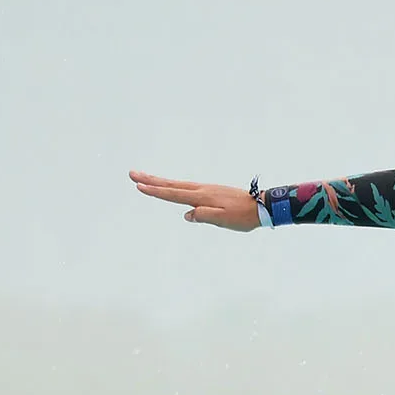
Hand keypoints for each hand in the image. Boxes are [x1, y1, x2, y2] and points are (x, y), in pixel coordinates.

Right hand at [130, 170, 260, 230]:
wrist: (262, 207)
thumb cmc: (244, 216)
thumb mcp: (225, 220)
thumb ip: (205, 216)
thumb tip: (187, 214)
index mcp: (202, 197)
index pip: (174, 194)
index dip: (156, 191)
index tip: (139, 186)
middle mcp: (202, 190)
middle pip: (171, 185)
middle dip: (151, 180)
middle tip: (132, 174)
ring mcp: (206, 189)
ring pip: (178, 184)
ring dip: (160, 180)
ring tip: (145, 177)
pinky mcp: (210, 191)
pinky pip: (186, 187)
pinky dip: (174, 185)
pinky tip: (171, 187)